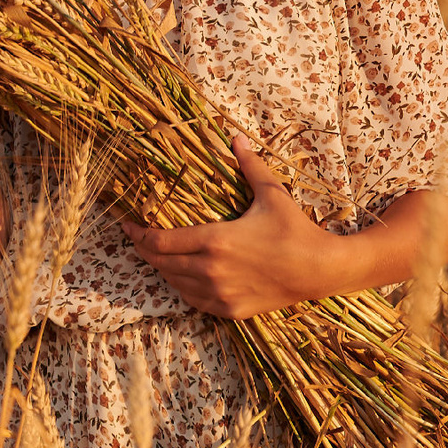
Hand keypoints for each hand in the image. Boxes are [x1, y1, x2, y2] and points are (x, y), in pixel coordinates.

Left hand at [123, 134, 344, 318]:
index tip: (128, 225)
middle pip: (161, 263)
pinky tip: (181, 277)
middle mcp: (211, 270)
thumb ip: (250, 166)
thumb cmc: (295, 229)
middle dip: (144, 250)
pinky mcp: (229, 310)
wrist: (319, 270)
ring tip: (156, 255)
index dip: (140, 233)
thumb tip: (236, 138)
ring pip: (174, 283)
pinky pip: (193, 301)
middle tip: (136, 239)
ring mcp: (219, 293)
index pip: (162, 240)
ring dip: (162, 269)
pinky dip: (182, 288)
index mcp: (216, 240)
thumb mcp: (271, 194)